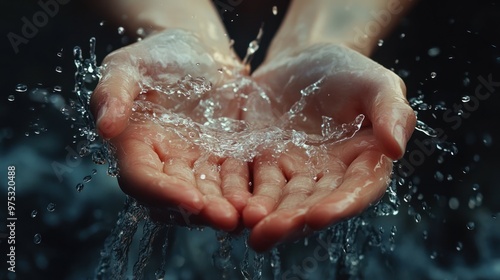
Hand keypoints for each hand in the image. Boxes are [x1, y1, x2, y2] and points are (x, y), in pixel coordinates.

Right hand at [90, 30, 251, 230]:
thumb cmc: (158, 54)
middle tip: (226, 218)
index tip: (191, 199)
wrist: (199, 51)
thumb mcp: (129, 65)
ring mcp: (194, 165)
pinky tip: (259, 202)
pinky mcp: (222, 160)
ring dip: (224, 209)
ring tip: (246, 216)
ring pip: (206, 196)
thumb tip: (105, 127)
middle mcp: (162, 163)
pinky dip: (243, 194)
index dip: (163, 193)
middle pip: (175, 198)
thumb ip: (113, 92)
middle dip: (200, 211)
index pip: (141, 178)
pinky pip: (231, 182)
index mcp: (134, 146)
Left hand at [241, 44, 415, 250]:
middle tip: (271, 231)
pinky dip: (240, 191)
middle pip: (312, 202)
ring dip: (264, 213)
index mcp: (361, 162)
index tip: (318, 216)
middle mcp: (326, 175)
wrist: (304, 59)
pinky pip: (250, 178)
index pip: (356, 189)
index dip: (339, 205)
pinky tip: (227, 203)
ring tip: (248, 225)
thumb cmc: (348, 71)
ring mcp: (292, 170)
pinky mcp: (263, 159)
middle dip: (292, 219)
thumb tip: (396, 148)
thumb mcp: (376, 84)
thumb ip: (391, 112)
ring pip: (279, 197)